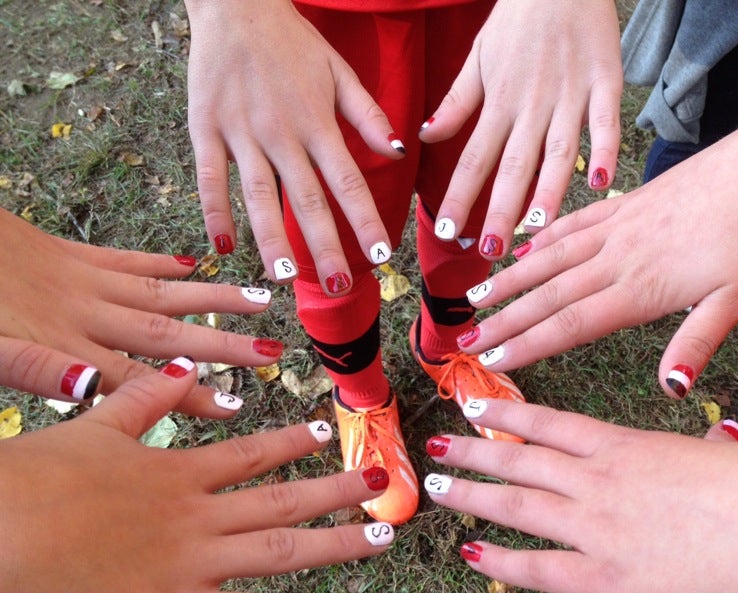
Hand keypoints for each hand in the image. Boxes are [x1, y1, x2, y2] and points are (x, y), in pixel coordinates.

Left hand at [0, 209, 278, 417]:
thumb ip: (34, 369)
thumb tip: (93, 387)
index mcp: (60, 344)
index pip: (138, 379)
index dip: (189, 395)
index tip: (235, 407)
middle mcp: (84, 312)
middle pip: (166, 335)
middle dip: (222, 347)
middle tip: (273, 354)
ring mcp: (80, 278)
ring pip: (160, 293)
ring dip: (212, 301)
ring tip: (260, 301)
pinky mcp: (68, 252)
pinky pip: (125, 259)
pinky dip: (160, 263)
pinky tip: (191, 264)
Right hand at [0, 358, 393, 592]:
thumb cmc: (31, 484)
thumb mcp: (93, 426)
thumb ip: (145, 399)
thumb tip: (185, 368)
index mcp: (178, 473)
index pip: (251, 455)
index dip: (293, 445)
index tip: (326, 434)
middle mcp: (200, 515)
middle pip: (283, 500)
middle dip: (336, 489)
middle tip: (381, 478)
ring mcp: (198, 563)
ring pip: (287, 550)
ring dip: (341, 541)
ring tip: (386, 533)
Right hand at [185, 0, 399, 285]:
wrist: (234, 3)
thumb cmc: (293, 41)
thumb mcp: (339, 70)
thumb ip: (367, 115)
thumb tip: (397, 152)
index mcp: (318, 122)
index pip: (348, 181)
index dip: (364, 220)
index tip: (380, 256)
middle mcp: (282, 133)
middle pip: (307, 199)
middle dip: (325, 246)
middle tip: (340, 285)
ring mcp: (241, 132)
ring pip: (259, 195)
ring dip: (272, 238)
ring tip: (284, 277)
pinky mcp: (205, 128)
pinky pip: (210, 177)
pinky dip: (215, 211)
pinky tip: (223, 247)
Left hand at [423, 0, 622, 258]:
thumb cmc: (518, 18)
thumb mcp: (478, 56)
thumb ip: (457, 102)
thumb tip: (426, 138)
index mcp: (499, 101)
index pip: (474, 157)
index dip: (460, 196)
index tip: (446, 233)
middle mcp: (531, 105)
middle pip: (513, 164)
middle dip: (500, 209)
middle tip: (490, 250)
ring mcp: (570, 95)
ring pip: (557, 150)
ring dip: (547, 190)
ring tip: (535, 227)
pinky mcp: (605, 82)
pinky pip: (605, 121)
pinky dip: (603, 150)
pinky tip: (599, 182)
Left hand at [423, 400, 737, 592]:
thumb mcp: (720, 456)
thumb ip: (702, 451)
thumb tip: (721, 440)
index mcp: (626, 445)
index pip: (551, 424)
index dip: (508, 416)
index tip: (476, 408)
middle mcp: (599, 479)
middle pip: (520, 460)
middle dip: (474, 453)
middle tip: (435, 447)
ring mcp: (597, 526)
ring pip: (517, 504)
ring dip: (472, 494)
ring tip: (436, 488)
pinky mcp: (606, 579)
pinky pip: (539, 568)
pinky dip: (501, 560)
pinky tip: (472, 553)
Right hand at [457, 139, 737, 396]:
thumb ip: (697, 343)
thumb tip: (671, 390)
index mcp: (642, 288)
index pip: (571, 324)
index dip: (527, 344)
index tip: (491, 361)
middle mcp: (619, 256)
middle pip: (549, 294)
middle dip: (504, 320)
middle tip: (466, 340)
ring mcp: (621, 225)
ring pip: (552, 257)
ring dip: (512, 280)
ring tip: (478, 296)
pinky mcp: (630, 202)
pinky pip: (575, 222)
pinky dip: (546, 238)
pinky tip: (527, 248)